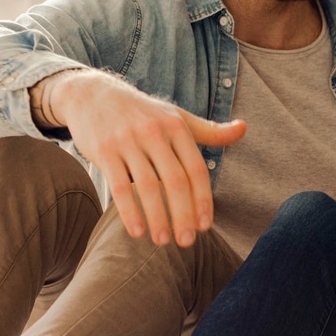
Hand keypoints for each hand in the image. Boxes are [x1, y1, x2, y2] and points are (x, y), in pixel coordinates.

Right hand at [37, 70, 246, 245]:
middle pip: (175, 180)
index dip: (203, 200)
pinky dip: (130, 212)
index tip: (205, 226)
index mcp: (176, 126)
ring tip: (162, 241)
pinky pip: (119, 187)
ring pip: (147, 186)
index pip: (196, 169)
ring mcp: (127, 141)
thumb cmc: (141, 113)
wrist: (92, 94)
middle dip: (183, 215)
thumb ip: (209, 130)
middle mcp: (153, 132)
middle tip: (186, 241)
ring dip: (158, 218)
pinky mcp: (104, 151)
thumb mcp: (176, 116)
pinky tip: (137, 232)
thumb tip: (243, 128)